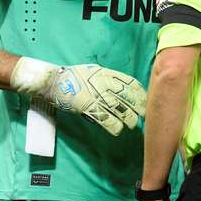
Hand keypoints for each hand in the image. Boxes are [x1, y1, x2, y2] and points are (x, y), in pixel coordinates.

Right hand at [11, 57, 146, 135]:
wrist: (54, 81)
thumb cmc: (74, 75)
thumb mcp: (94, 70)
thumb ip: (108, 77)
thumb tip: (121, 84)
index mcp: (107, 73)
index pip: (130, 82)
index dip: (140, 92)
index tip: (145, 99)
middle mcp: (104, 84)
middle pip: (128, 96)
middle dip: (138, 106)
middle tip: (144, 114)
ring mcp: (96, 96)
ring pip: (119, 109)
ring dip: (128, 118)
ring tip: (132, 124)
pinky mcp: (87, 107)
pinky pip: (105, 118)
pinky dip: (113, 125)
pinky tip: (118, 130)